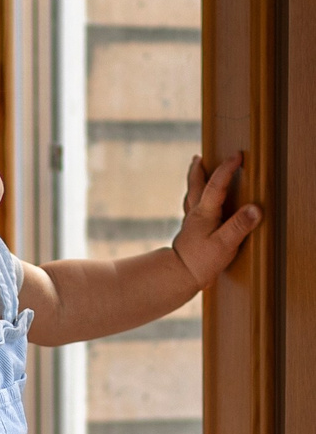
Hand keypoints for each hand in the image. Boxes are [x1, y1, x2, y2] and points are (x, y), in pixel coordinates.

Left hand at [173, 153, 260, 288]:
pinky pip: (191, 209)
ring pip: (191, 196)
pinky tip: (196, 204)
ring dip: (194, 181)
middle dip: (199, 170)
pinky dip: (194, 200)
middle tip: (199, 158)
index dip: (227, 169)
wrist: (177, 277)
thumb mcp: (224, 245)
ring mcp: (191, 223)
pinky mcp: (190, 234)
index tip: (237, 156)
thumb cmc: (200, 262)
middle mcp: (195, 214)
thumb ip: (239, 226)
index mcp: (204, 213)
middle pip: (195, 186)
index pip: (216, 185)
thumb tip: (255, 208)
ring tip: (196, 169)